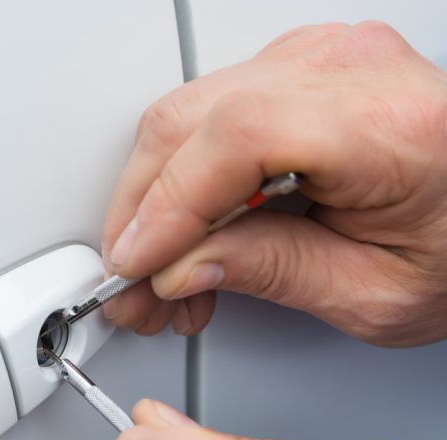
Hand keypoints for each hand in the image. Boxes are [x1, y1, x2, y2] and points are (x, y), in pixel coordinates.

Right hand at [101, 21, 446, 345]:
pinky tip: (187, 232)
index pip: (240, 139)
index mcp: (388, 127)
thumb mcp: (371, 292)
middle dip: (143, 215)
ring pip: (187, 119)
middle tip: (135, 284)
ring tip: (161, 272)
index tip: (136, 263)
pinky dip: (184, 180)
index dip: (168, 204)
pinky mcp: (296, 76)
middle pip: (193, 121)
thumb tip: (181, 266)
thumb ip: (272, 272)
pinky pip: (209, 119)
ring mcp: (318, 62)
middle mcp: (349, 71)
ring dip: (157, 203)